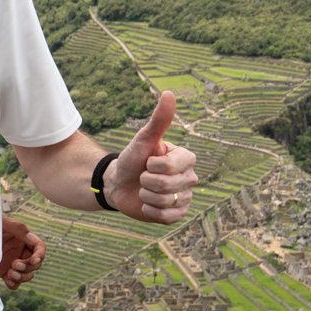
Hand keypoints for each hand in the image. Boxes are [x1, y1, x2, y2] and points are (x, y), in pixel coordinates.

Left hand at [0, 218, 45, 289]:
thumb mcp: (3, 222)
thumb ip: (18, 229)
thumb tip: (33, 239)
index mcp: (24, 239)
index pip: (39, 248)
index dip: (40, 255)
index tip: (33, 260)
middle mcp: (21, 251)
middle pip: (35, 264)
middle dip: (28, 267)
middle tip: (14, 265)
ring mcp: (14, 263)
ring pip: (27, 275)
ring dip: (22, 277)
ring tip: (10, 274)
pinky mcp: (5, 271)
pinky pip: (15, 282)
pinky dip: (14, 284)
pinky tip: (8, 281)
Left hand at [110, 91, 196, 222]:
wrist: (119, 183)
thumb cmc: (133, 158)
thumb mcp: (143, 139)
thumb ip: (159, 119)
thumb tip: (169, 93)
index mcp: (187, 158)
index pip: (170, 166)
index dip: (152, 165)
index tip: (148, 161)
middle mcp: (191, 178)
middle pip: (166, 185)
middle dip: (145, 181)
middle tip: (143, 176)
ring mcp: (186, 197)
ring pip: (165, 201)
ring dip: (146, 195)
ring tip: (145, 189)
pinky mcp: (177, 215)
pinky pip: (165, 217)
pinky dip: (149, 210)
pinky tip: (147, 203)